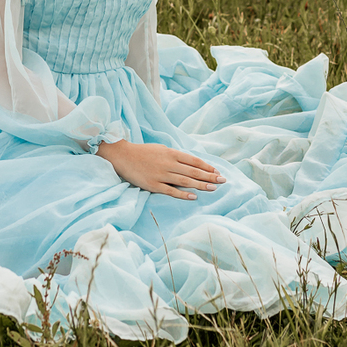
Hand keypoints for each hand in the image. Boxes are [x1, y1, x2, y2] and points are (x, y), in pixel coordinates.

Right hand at [96, 139, 224, 199]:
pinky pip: (170, 191)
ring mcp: (161, 174)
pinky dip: (183, 194)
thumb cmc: (143, 152)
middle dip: (209, 176)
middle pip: (193, 171)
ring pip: (185, 181)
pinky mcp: (153, 185)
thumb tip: (191, 163)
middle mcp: (168, 163)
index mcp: (171, 153)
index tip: (217, 171)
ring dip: (200, 185)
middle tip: (222, 180)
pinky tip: (193, 197)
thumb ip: (175, 156)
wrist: (123, 155)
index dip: (207, 166)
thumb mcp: (161, 149)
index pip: (194, 160)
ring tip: (213, 188)